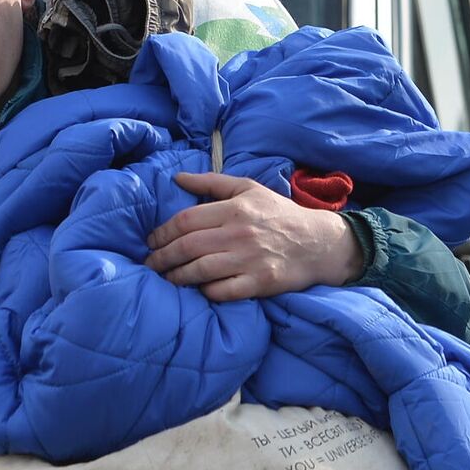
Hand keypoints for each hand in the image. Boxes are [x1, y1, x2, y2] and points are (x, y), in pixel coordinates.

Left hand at [146, 170, 363, 301]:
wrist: (318, 243)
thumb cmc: (279, 214)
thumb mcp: (249, 188)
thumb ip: (212, 182)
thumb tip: (178, 178)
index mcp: (235, 209)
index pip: (186, 220)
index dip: (162, 232)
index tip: (152, 241)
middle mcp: (239, 233)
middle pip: (187, 247)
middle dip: (162, 257)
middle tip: (150, 263)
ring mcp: (249, 260)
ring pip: (200, 271)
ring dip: (177, 277)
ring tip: (165, 279)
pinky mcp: (259, 283)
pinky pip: (222, 291)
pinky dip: (205, 291)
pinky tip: (197, 289)